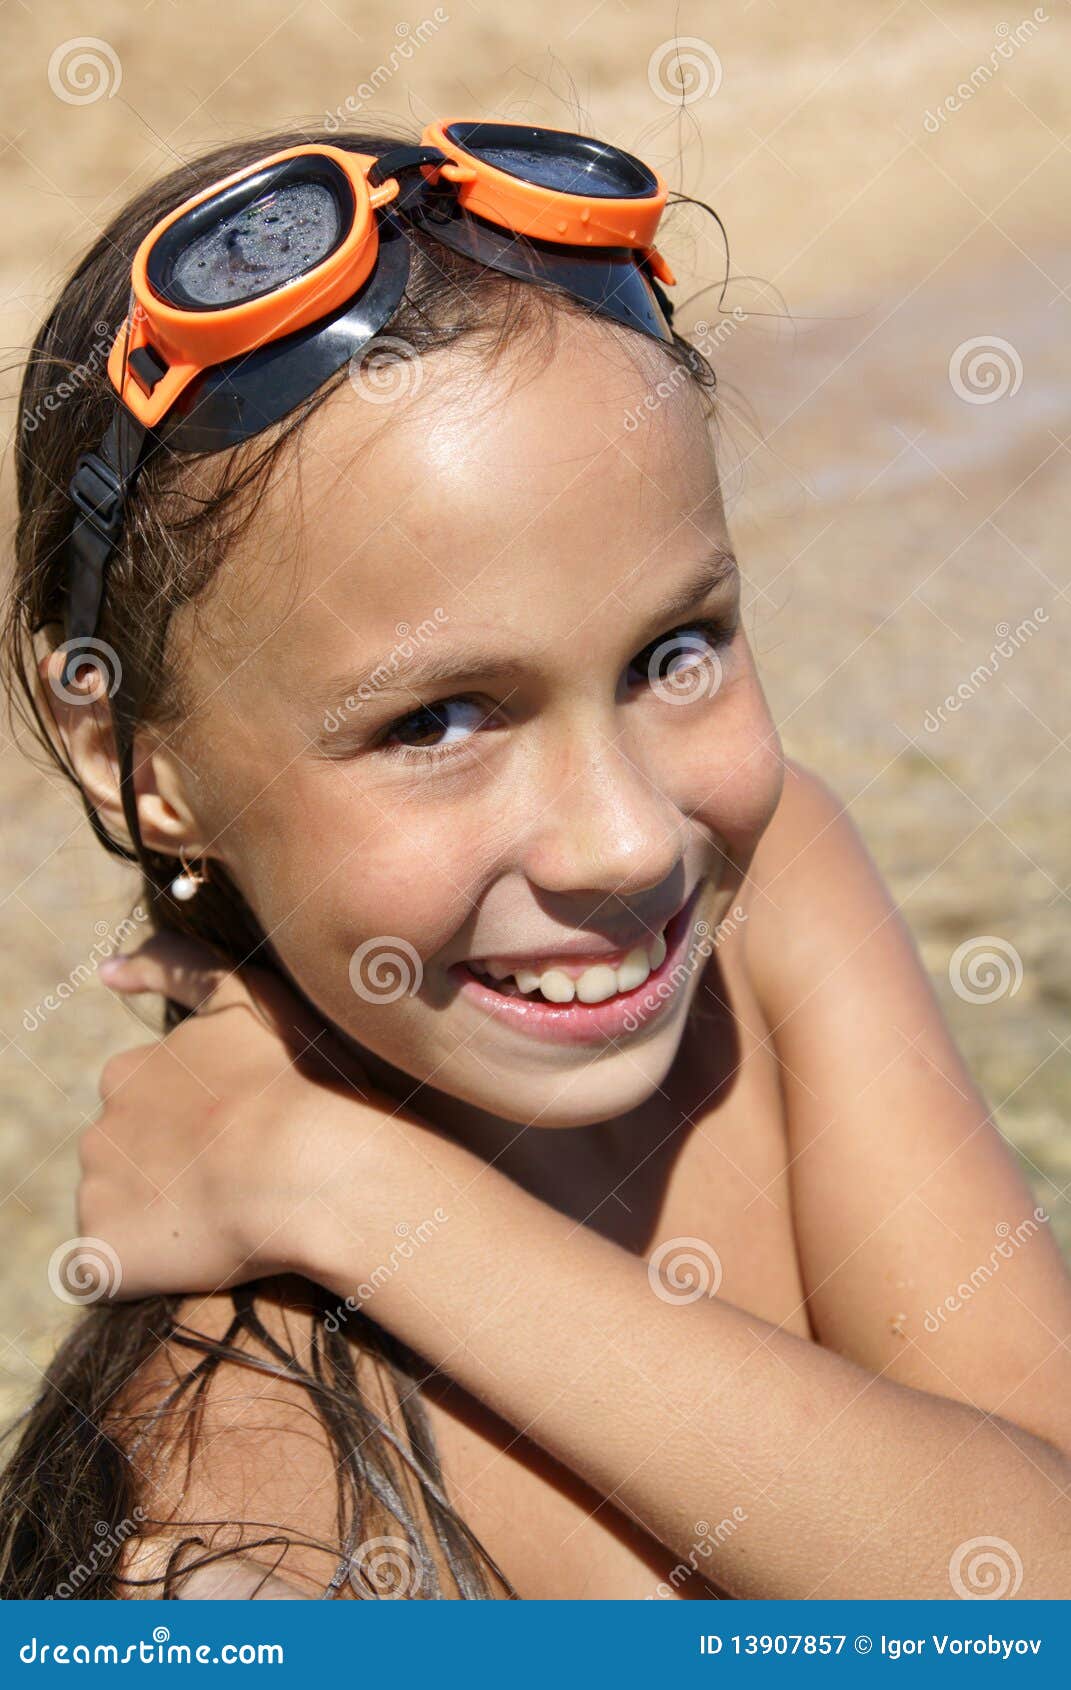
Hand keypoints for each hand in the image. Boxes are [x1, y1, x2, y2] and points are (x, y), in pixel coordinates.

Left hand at [75, 933, 385, 1300]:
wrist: (312, 1164)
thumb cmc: (297, 1079)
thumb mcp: (245, 995)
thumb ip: (178, 966)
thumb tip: (105, 970)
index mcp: (128, 1073)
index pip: (145, 1104)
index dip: (196, 1123)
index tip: (241, 1135)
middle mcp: (100, 1130)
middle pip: (127, 1157)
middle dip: (169, 1170)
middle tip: (239, 1183)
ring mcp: (98, 1196)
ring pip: (118, 1211)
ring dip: (158, 1219)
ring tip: (228, 1226)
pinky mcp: (103, 1255)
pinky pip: (106, 1270)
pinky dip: (138, 1270)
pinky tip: (195, 1265)